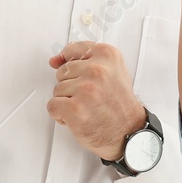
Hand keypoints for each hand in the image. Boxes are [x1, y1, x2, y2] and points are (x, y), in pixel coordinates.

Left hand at [47, 42, 144, 160]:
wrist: (129, 133)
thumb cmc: (120, 105)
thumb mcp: (112, 71)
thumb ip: (85, 60)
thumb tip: (55, 60)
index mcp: (107, 55)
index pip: (72, 49)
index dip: (71, 65)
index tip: (78, 75)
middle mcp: (97, 69)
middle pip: (62, 72)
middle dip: (71, 87)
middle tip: (91, 97)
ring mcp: (85, 89)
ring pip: (57, 90)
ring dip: (67, 102)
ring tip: (87, 108)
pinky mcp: (74, 108)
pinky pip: (52, 106)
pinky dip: (60, 115)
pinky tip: (78, 117)